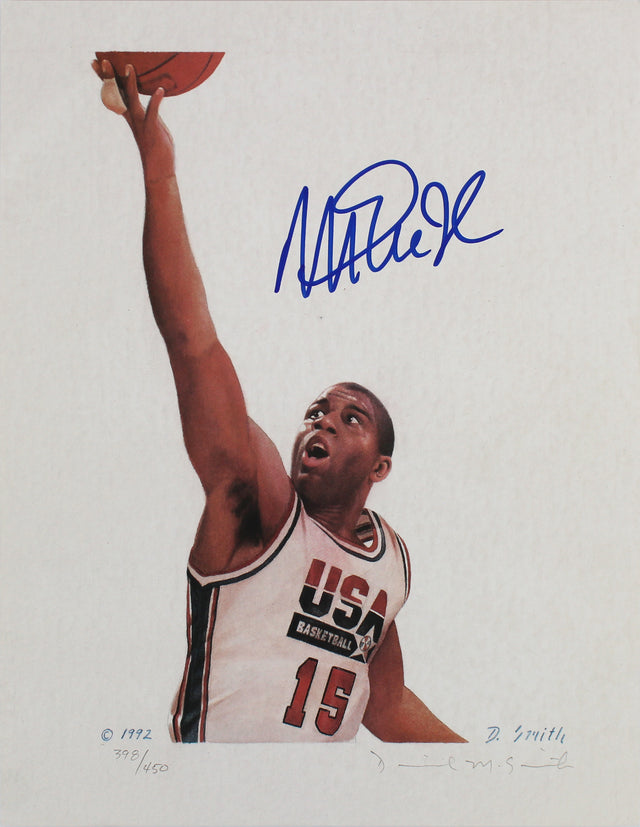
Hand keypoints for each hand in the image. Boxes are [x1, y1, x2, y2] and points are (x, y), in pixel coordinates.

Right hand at [92, 59, 174, 184]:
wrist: (159, 169)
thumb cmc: (157, 147)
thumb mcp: (152, 125)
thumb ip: (149, 110)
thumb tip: (154, 95)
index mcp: (130, 115)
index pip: (116, 92)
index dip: (105, 77)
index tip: (96, 62)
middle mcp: (133, 117)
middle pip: (119, 93)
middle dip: (110, 76)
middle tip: (103, 60)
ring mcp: (141, 123)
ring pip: (133, 100)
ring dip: (131, 83)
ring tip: (130, 67)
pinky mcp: (152, 129)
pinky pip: (153, 113)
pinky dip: (156, 101)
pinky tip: (160, 90)